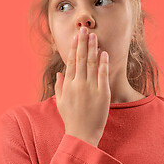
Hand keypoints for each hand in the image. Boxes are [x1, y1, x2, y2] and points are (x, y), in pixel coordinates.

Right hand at [54, 27, 110, 146]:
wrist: (82, 134)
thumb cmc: (71, 119)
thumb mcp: (61, 102)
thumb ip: (59, 86)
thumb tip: (59, 73)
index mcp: (68, 85)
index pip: (71, 62)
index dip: (73, 48)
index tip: (75, 37)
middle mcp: (78, 84)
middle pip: (80, 59)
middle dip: (82, 43)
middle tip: (84, 29)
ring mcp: (90, 88)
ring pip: (91, 63)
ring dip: (92, 48)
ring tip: (93, 36)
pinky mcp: (102, 93)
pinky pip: (102, 75)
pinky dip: (103, 63)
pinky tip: (103, 53)